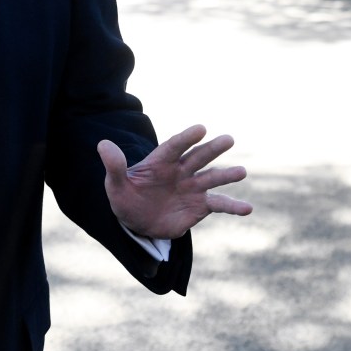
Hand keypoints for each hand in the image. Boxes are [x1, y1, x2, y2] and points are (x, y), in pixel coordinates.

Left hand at [100, 124, 250, 239]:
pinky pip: (219, 204)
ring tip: (241, 172)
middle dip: (212, 149)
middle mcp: (180, 171)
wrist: (137, 221)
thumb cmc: (125, 197)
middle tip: (228, 139)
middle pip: (198, 157)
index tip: (201, 128)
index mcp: (160, 162)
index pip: (174, 146)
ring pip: (212, 178)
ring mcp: (192, 187)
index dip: (186, 138)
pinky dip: (233, 206)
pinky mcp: (200, 205)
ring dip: (227, 175)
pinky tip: (248, 208)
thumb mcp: (115, 185)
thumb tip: (103, 144)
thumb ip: (114, 166)